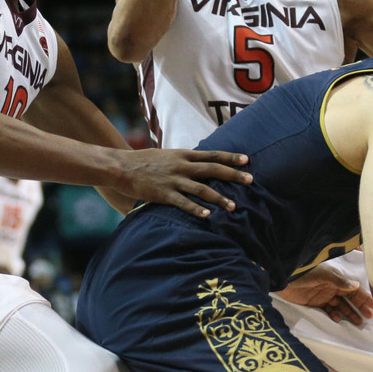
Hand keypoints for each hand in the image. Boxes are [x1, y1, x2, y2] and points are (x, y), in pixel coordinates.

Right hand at [107, 148, 250, 217]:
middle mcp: (181, 166)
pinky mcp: (164, 194)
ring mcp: (173, 180)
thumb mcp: (167, 155)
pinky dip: (196, 210)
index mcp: (183, 155)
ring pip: (202, 189)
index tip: (247, 159)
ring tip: (234, 206)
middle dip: (233, 175)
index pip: (212, 154)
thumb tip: (199, 164)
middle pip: (213, 169)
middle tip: (251, 180)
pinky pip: (183, 203)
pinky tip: (208, 216)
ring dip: (219, 198)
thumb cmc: (144, 161)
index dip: (230, 157)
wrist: (121, 167)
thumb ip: (184, 160)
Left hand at [274, 263, 372, 324]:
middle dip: (359, 307)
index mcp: (335, 279)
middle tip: (368, 317)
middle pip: (349, 299)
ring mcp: (323, 295)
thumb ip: (339, 282)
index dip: (363, 297)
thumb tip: (357, 286)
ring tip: (358, 322)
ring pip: (340, 306)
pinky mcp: (314, 303)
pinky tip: (338, 320)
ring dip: (349, 313)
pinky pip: (328, 310)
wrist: (283, 279)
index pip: (353, 289)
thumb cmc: (304, 274)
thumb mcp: (323, 276)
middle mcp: (331, 287)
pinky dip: (333, 315)